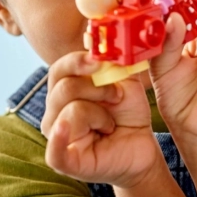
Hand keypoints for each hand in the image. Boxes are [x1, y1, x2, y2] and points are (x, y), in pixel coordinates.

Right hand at [41, 52, 160, 187]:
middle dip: (97, 89)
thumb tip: (95, 34)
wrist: (142, 145)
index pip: (58, 69)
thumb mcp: (123, 81)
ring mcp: (56, 137)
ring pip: (69, 112)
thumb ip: (112, 59)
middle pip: (64, 88)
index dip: (77, 62)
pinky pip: (54, 151)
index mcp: (65, 89)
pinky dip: (59, 138)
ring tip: (110, 124)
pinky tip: (66, 128)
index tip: (98, 60)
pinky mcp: (64, 162)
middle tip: (117, 96)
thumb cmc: (128, 112)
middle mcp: (54, 111)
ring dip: (100, 115)